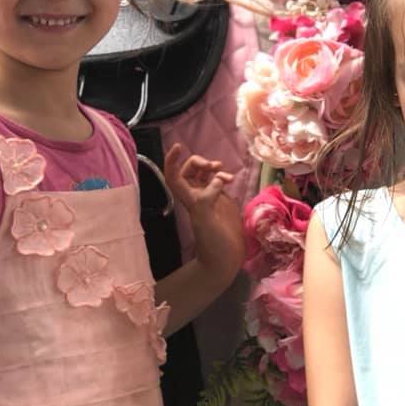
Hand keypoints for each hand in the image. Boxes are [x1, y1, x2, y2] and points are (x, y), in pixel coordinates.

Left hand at [164, 143, 244, 285]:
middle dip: (199, 162)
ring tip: (225, 174)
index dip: (173, 161)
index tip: (179, 146)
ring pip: (205, 175)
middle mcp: (197, 197)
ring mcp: (210, 199)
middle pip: (190, 171)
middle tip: (213, 166)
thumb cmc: (213, 244)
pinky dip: (224, 176)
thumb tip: (217, 179)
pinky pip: (219, 182)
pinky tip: (231, 180)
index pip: (174, 176)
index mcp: (189, 200)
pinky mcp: (223, 202)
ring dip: (213, 168)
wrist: (225, 259)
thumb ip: (208, 200)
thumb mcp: (206, 222)